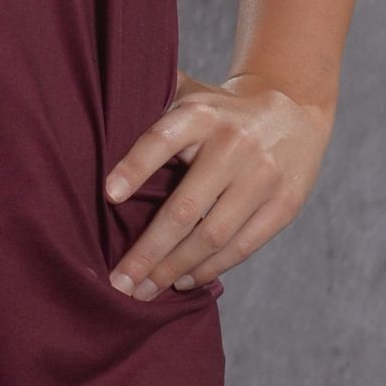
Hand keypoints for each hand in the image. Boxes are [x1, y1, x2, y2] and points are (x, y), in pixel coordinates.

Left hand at [103, 68, 331, 298]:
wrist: (293, 112)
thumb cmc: (219, 112)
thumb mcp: (188, 95)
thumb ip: (148, 102)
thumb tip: (92, 111)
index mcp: (200, 115)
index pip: (161, 140)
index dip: (135, 167)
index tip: (109, 196)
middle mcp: (233, 145)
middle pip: (185, 208)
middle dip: (148, 251)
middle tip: (118, 281)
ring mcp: (262, 176)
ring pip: (212, 235)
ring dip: (175, 269)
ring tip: (145, 290)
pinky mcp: (284, 205)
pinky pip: (242, 246)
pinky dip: (210, 268)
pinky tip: (183, 280)